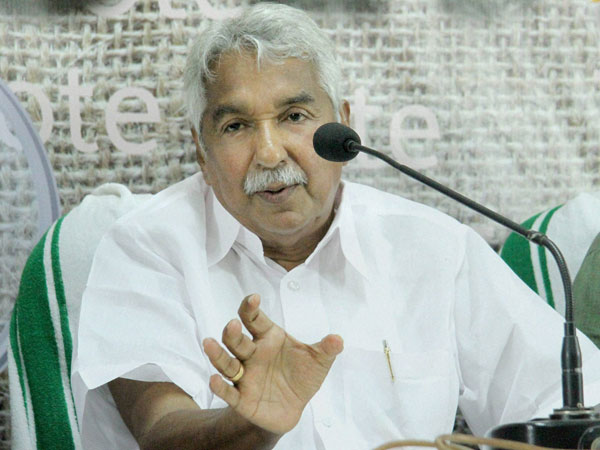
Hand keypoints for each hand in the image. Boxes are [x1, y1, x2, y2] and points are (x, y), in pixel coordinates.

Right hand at [202, 294, 342, 434]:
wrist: (294, 407)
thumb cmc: (302, 375)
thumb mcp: (318, 361)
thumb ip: (327, 349)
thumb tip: (338, 339)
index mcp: (268, 338)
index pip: (255, 319)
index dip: (251, 308)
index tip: (253, 298)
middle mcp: (252, 354)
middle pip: (237, 340)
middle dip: (233, 332)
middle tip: (233, 325)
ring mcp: (245, 376)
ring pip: (227, 363)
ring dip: (217, 354)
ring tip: (209, 343)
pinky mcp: (242, 399)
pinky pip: (228, 392)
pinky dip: (220, 387)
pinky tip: (214, 380)